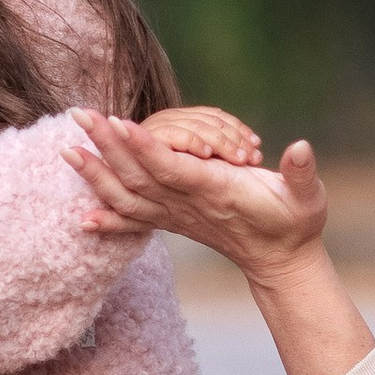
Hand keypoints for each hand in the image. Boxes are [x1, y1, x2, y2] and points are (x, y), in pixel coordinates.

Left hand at [68, 110, 328, 284]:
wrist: (280, 260)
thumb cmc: (294, 221)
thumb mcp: (307, 197)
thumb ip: (302, 173)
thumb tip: (301, 148)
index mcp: (217, 191)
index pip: (173, 168)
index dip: (145, 148)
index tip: (119, 123)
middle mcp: (188, 206)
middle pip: (139, 176)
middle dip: (107, 145)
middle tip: (79, 115)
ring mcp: (177, 217)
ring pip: (128, 195)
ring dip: (96, 174)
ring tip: (66, 150)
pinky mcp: (173, 223)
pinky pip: (134, 220)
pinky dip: (107, 219)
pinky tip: (81, 218)